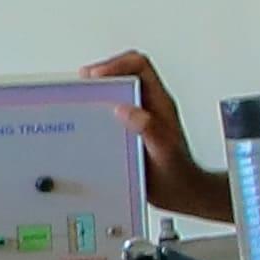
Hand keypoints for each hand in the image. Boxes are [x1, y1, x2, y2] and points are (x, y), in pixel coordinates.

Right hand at [89, 50, 224, 218]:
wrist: (182, 195)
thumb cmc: (178, 174)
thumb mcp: (164, 152)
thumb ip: (150, 130)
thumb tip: (126, 110)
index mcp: (160, 103)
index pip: (140, 67)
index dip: (116, 65)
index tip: (95, 76)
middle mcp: (149, 107)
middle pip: (124, 74)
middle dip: (100, 75)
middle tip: (80, 86)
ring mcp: (139, 118)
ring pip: (115, 93)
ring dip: (96, 94)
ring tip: (76, 101)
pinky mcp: (129, 132)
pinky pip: (109, 114)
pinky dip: (95, 113)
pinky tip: (82, 124)